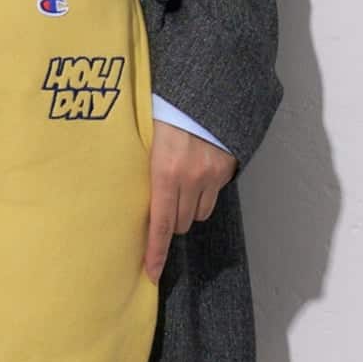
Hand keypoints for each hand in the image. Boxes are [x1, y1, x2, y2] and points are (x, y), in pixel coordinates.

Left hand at [143, 124, 237, 282]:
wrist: (203, 88)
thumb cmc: (164, 112)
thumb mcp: (144, 141)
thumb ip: (143, 172)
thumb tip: (136, 203)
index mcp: (164, 172)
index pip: (161, 225)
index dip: (156, 253)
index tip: (152, 273)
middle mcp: (191, 177)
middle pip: (181, 224)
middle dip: (171, 222)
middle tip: (162, 206)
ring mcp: (211, 174)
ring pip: (199, 214)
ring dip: (188, 209)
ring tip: (179, 188)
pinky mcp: (226, 168)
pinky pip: (213, 197)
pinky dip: (203, 195)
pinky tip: (195, 177)